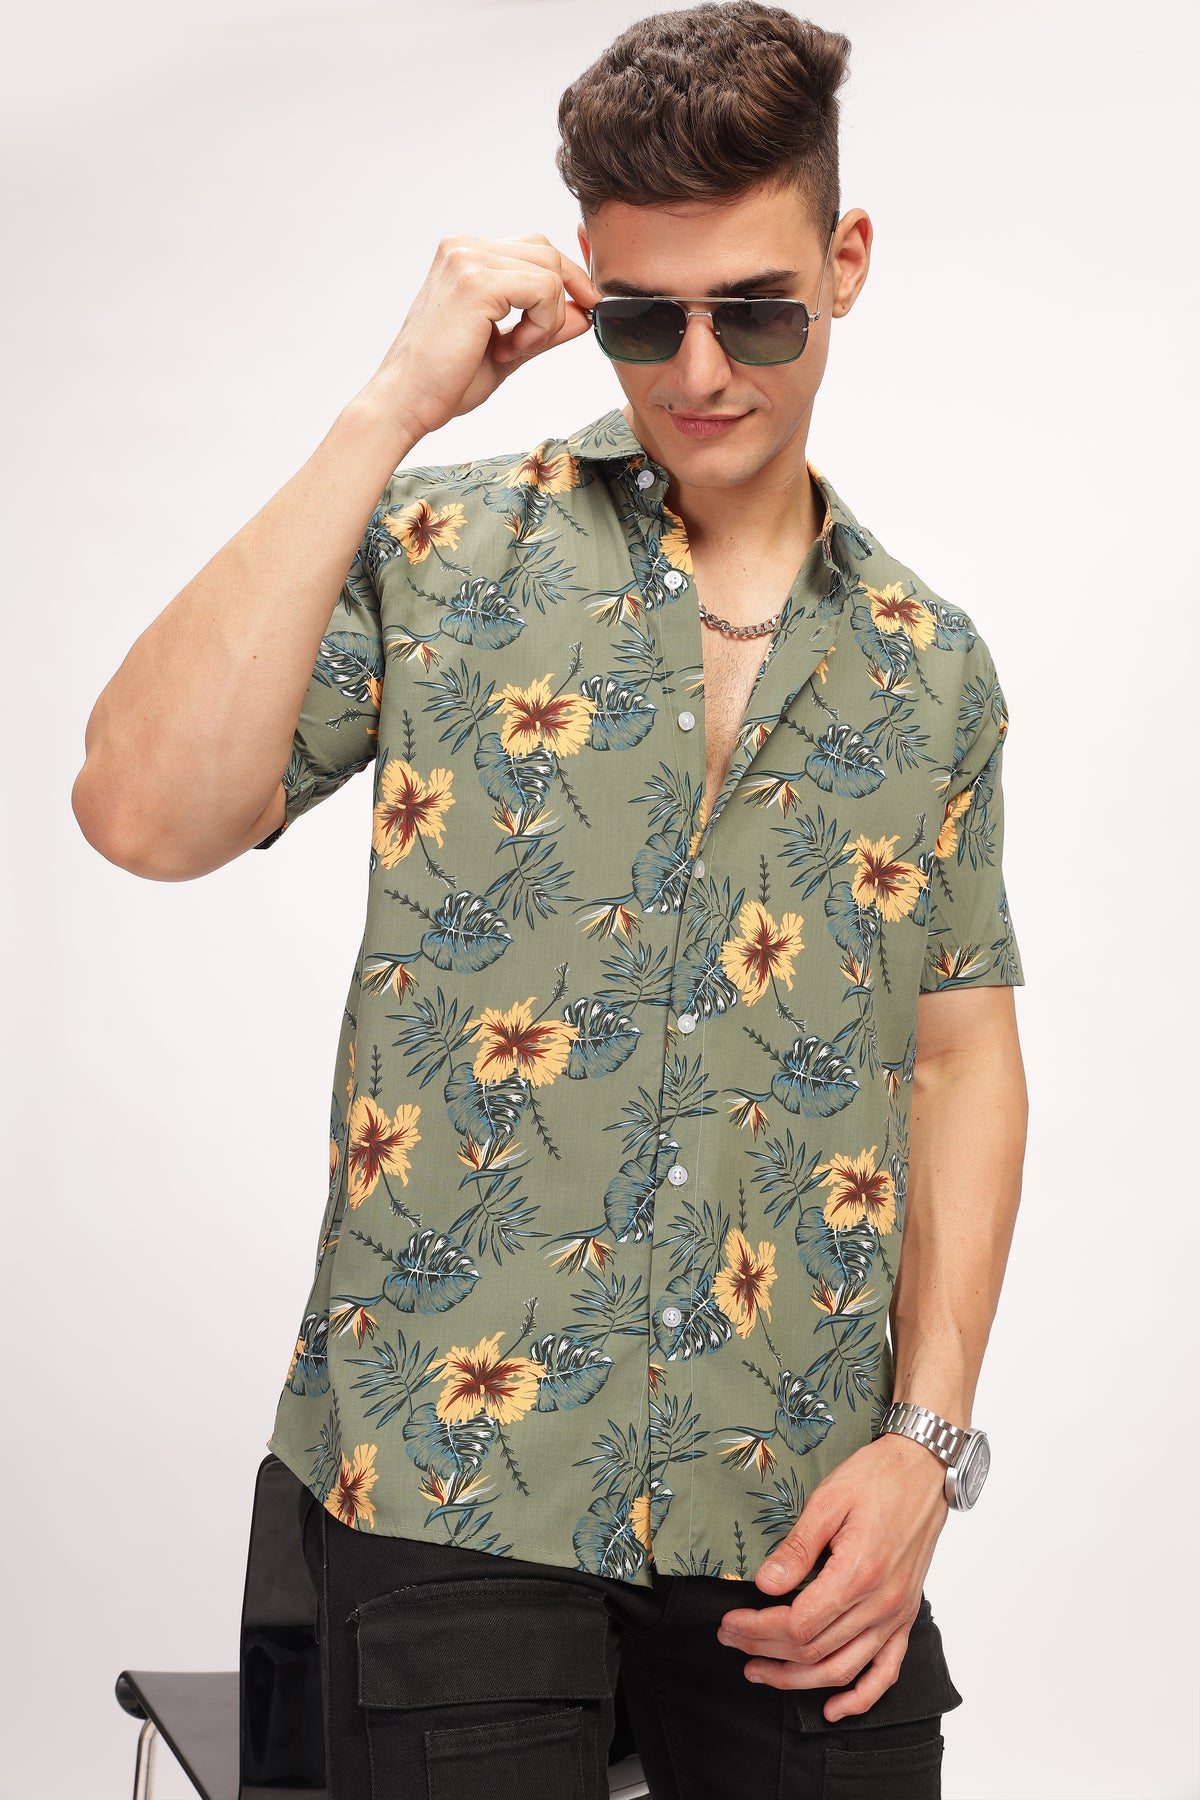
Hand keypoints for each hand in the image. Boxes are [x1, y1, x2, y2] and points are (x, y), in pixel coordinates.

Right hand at [362, 234, 600, 444]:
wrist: (406, 402)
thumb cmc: (445, 381)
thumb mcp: (508, 348)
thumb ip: (544, 327)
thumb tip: (585, 313)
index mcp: (466, 256)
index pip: (535, 249)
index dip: (566, 281)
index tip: (580, 313)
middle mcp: (464, 248)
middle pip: (547, 252)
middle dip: (561, 300)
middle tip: (532, 344)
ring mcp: (468, 259)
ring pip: (550, 271)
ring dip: (547, 318)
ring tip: (514, 349)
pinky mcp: (476, 282)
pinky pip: (544, 289)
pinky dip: (541, 324)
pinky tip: (511, 349)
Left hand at [717, 1435, 948, 1721]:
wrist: (924, 1470)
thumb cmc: (877, 1478)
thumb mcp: (828, 1501)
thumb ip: (796, 1549)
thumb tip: (765, 1585)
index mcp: (857, 1574)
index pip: (797, 1625)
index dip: (757, 1629)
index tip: (730, 1622)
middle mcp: (879, 1604)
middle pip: (813, 1650)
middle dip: (765, 1650)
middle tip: (731, 1641)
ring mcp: (895, 1615)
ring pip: (842, 1669)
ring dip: (798, 1680)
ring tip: (761, 1672)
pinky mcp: (904, 1617)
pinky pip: (885, 1672)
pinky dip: (860, 1698)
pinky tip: (833, 1708)